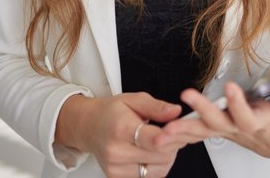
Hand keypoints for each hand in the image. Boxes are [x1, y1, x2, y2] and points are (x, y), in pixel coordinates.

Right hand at [55, 92, 182, 177]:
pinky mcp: (117, 177)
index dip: (172, 136)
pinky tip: (152, 153)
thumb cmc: (112, 112)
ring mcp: (115, 168)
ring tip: (161, 142)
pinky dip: (157, 166)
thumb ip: (157, 107)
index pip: (154, 140)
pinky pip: (148, 177)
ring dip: (167, 157)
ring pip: (158, 169)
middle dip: (173, 144)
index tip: (180, 129)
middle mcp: (116, 151)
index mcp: (122, 128)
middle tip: (173, 132)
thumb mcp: (134, 99)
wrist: (88, 126)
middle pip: (159, 156)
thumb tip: (176, 112)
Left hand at [156, 83, 269, 160]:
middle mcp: (239, 129)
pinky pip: (198, 133)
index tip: (231, 87)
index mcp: (258, 124)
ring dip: (183, 129)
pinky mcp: (220, 130)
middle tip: (187, 96)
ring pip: (203, 131)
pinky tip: (166, 132)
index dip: (238, 103)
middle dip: (202, 110)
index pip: (246, 115)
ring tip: (165, 128)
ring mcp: (227, 131)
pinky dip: (183, 132)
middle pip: (217, 123)